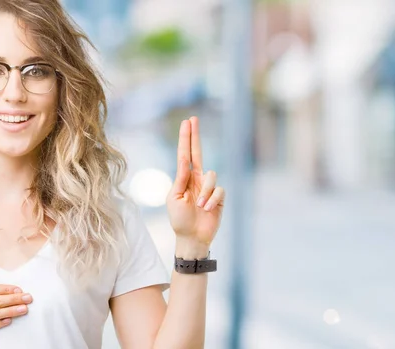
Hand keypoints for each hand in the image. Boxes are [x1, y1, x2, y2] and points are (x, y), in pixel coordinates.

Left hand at [166, 117, 224, 252]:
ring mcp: (209, 187)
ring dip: (205, 192)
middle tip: (193, 119)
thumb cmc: (180, 219)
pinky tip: (207, 210)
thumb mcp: (175, 198)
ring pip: (211, 175)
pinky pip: (219, 190)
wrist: (191, 237)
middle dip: (195, 136)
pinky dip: (212, 200)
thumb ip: (181, 179)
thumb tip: (185, 160)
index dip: (186, 138)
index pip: (185, 154)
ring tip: (200, 206)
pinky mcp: (219, 197)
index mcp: (184, 178)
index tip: (187, 122)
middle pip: (198, 152)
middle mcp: (197, 179)